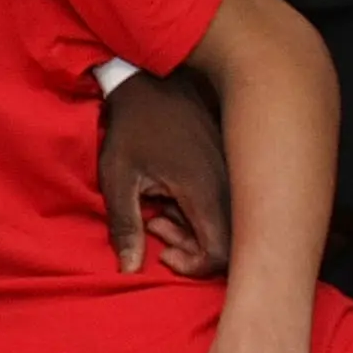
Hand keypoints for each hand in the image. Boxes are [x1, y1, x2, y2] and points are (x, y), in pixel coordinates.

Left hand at [100, 70, 230, 275]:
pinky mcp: (230, 169)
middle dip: (190, 249)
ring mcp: (234, 175)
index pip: (223, 253)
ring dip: (191, 231)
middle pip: (230, 244)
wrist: (152, 82)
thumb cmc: (132, 129)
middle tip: (154, 228)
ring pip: (229, 226)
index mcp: (205, 190)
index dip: (195, 265)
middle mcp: (229, 185)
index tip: (163, 253)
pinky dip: (198, 215)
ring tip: (156, 213)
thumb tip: (129, 270)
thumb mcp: (118, 178)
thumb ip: (125, 225)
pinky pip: (226, 207)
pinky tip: (170, 199)